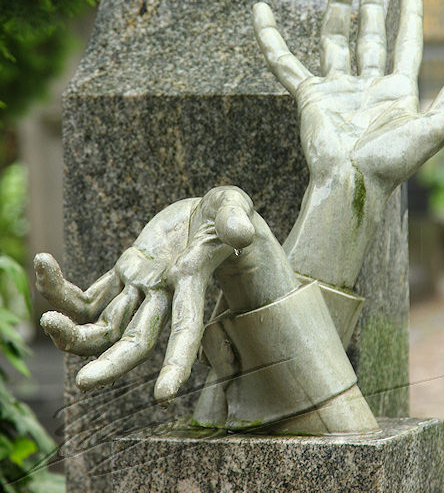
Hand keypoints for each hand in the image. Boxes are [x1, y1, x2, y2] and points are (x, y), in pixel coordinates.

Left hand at [36, 186, 255, 401]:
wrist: (204, 215)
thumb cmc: (225, 211)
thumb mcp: (232, 206)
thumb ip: (235, 217)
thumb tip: (241, 233)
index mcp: (192, 280)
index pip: (187, 328)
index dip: (178, 361)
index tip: (164, 396)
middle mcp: (164, 295)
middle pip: (137, 341)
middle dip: (112, 365)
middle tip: (83, 383)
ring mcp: (140, 289)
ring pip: (104, 327)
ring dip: (73, 332)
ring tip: (46, 318)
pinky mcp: (123, 276)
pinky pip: (87, 296)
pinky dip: (61, 289)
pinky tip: (44, 265)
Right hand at [254, 0, 443, 197]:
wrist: (351, 182)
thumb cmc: (393, 162)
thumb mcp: (436, 126)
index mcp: (397, 92)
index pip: (406, 48)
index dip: (411, 22)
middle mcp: (366, 87)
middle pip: (369, 38)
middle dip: (372, 8)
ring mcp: (335, 89)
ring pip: (334, 39)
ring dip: (338, 8)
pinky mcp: (308, 95)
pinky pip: (285, 62)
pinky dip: (270, 37)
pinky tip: (261, 12)